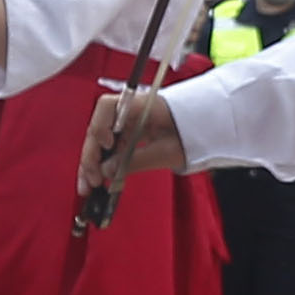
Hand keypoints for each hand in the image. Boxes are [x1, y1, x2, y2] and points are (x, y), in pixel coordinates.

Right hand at [81, 82, 185, 202]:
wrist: (207, 129)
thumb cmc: (193, 134)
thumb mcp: (167, 151)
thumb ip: (135, 161)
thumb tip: (106, 171)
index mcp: (140, 105)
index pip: (108, 107)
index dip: (101, 126)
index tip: (106, 146)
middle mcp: (129, 112)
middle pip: (99, 129)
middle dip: (91, 156)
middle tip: (90, 180)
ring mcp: (128, 123)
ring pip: (101, 142)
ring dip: (93, 164)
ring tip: (88, 188)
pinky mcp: (129, 135)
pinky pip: (111, 148)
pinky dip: (104, 164)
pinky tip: (100, 182)